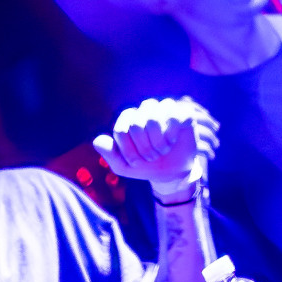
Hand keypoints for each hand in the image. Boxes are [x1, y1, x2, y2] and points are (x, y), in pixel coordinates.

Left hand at [94, 98, 219, 197]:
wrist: (172, 173)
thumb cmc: (146, 166)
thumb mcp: (124, 166)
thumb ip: (110, 154)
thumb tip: (97, 140)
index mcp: (130, 118)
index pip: (121, 129)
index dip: (127, 150)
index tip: (135, 163)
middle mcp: (146, 109)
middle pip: (136, 124)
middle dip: (143, 148)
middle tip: (151, 158)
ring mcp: (166, 108)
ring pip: (153, 119)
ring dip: (157, 143)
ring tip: (162, 151)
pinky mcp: (184, 112)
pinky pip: (173, 117)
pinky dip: (170, 136)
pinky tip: (172, 142)